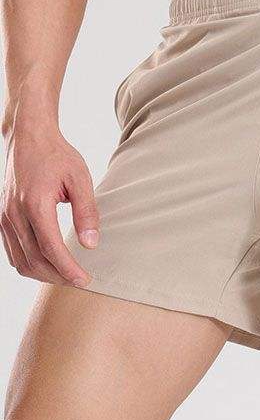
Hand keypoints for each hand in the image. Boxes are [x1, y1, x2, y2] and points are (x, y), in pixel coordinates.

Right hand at [1, 127, 96, 286]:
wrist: (29, 139)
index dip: (68, 269)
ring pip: (20, 260)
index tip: (84, 280)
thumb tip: (90, 244)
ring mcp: (4, 218)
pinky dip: (30, 263)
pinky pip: (12, 251)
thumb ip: (87, 212)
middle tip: (80, 280)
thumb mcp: (80, 179)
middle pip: (33, 260)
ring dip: (43, 274)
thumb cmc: (58, 156)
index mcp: (35, 205)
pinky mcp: (2, 218)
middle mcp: (14, 215)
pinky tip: (49, 263)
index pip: (50, 249)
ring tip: (67, 275)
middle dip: (57, 276)